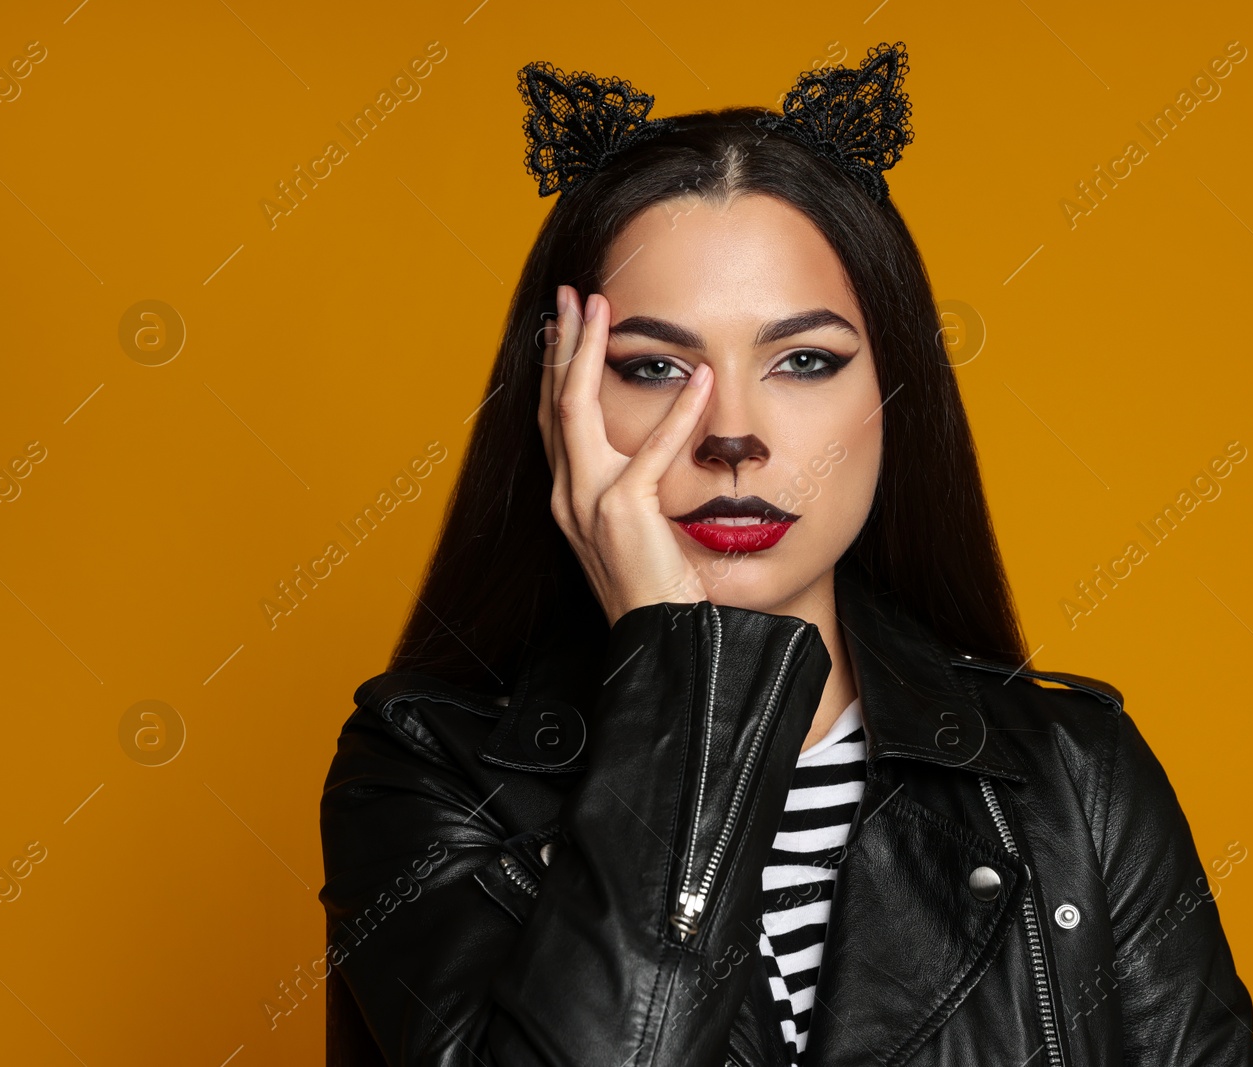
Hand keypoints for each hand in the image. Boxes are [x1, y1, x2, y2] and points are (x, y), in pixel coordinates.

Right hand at [538, 285, 715, 626]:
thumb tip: (662, 452)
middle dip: (560, 343)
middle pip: (552, 401)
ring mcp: (587, 503)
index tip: (566, 324)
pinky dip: (679, 413)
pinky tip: (700, 380)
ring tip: (602, 307)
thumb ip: (640, 489)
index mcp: (570, 498)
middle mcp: (567, 496)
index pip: (554, 419)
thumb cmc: (658, 591)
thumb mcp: (642, 531)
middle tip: (570, 293)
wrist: (659, 644)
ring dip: (587, 352)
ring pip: (575, 408)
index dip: (556, 368)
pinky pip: (650, 451)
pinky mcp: (623, 513)